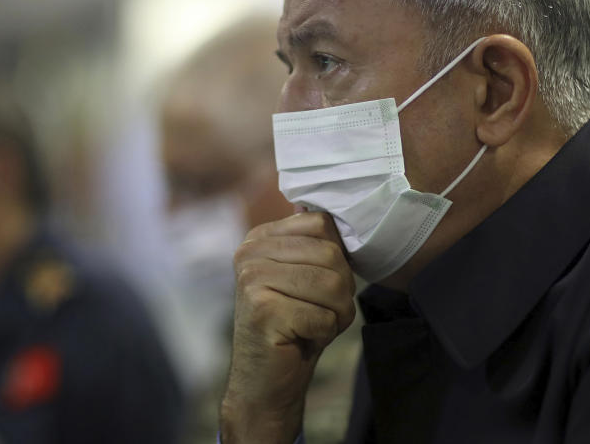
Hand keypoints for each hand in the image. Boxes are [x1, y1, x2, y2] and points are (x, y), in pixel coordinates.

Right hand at [220, 212, 355, 443]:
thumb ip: (312, 243)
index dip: (337, 259)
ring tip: (312, 324)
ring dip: (335, 314)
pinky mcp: (262, 310)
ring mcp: (252, 279)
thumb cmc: (292, 326)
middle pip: (331, 254)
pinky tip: (300, 339)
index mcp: (259, 236)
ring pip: (332, 284)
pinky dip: (323, 333)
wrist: (264, 382)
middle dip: (340, 292)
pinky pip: (323, 316)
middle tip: (318, 312)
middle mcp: (249, 252)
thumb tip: (321, 208)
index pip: (322, 224)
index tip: (318, 285)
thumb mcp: (304, 276)